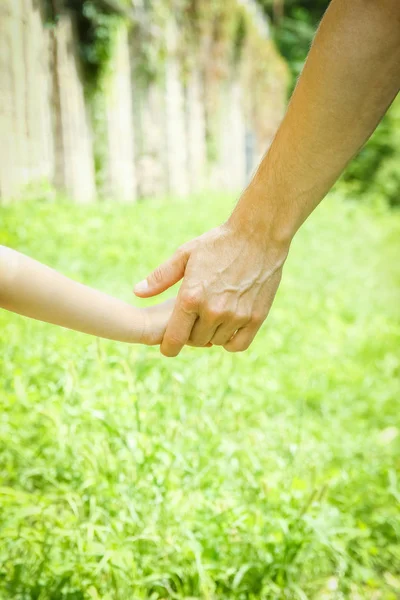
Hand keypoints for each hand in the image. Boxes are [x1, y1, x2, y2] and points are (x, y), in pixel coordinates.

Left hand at [134, 213, 288, 356]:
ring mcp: (236, 316)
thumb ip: (161, 277)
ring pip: (215, 342)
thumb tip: (138, 292)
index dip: (169, 347)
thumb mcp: (185, 255)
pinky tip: (227, 326)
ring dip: (211, 334)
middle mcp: (213, 311)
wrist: (258, 236)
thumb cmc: (218, 243)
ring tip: (212, 315)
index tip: (169, 346)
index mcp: (191, 297)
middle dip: (191, 333)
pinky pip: (237, 345)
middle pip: (195, 341)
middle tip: (194, 318)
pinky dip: (230, 340)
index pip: (174, 340)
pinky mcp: (255, 318)